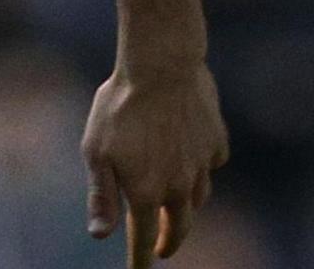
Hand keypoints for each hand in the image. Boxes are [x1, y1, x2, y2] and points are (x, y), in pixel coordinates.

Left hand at [81, 62, 228, 265]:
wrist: (161, 65)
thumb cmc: (119, 107)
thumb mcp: (96, 151)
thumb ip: (101, 196)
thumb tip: (100, 236)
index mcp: (147, 192)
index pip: (144, 239)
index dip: (142, 259)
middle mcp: (180, 185)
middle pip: (179, 225)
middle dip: (170, 240)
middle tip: (162, 248)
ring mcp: (202, 164)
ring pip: (198, 196)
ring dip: (186, 206)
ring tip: (175, 206)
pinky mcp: (217, 141)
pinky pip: (211, 162)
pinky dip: (202, 166)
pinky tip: (192, 156)